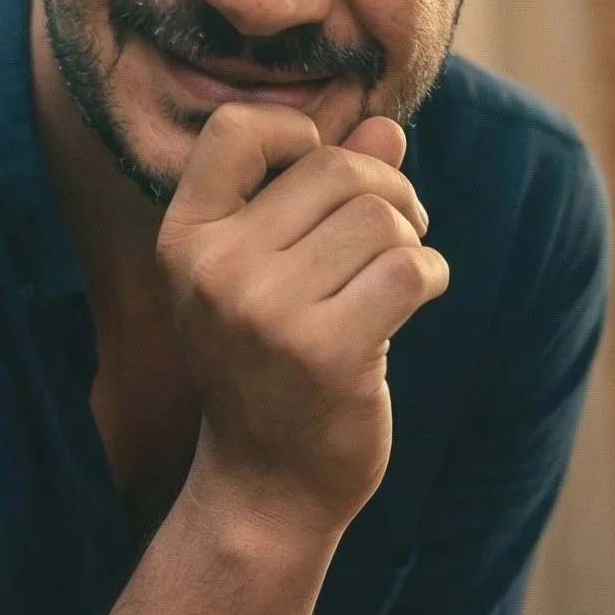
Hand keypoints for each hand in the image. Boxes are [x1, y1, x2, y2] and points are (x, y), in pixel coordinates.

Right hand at [157, 106, 448, 534]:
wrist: (265, 489)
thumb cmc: (269, 368)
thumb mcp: (267, 271)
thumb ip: (318, 191)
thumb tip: (385, 125)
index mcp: (184, 240)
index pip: (237, 129)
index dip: (298, 132)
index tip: (328, 174)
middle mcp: (215, 269)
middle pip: (334, 168)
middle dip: (386, 189)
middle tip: (395, 231)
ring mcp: (266, 313)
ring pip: (380, 217)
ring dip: (411, 238)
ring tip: (400, 272)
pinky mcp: (326, 352)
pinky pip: (408, 268)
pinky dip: (430, 275)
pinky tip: (416, 298)